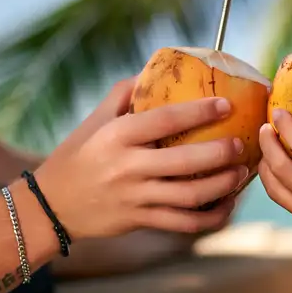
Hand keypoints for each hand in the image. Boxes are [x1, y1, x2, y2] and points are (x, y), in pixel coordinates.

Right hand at [32, 77, 247, 239]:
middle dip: (220, 153)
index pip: (165, 120)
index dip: (199, 111)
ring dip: (222, 185)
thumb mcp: (95, 121)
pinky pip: (183, 223)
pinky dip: (211, 217)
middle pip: (185, 161)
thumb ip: (124, 94)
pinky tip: (228, 205)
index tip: (226, 104)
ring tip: (242, 173)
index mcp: (117, 136)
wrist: (49, 206)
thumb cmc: (78, 155)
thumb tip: (155, 69)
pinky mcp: (140, 221)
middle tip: (240, 144)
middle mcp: (127, 167)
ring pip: (190, 195)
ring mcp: (135, 197)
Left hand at [258, 109, 291, 292]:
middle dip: (268, 144)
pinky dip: (282, 190)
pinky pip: (290, 207)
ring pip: (277, 190)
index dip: (289, 129)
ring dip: (266, 168)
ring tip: (265, 152)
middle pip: (281, 168)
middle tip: (263, 126)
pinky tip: (287, 184)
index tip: (279, 112)